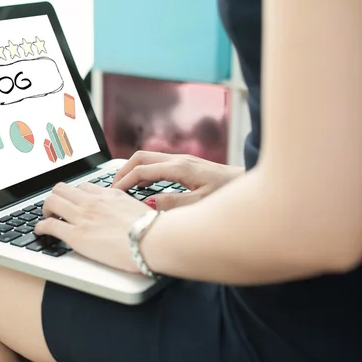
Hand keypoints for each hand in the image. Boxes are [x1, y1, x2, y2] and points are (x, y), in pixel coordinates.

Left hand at [35, 182, 151, 272]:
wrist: (153, 239)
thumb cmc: (152, 230)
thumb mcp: (138, 210)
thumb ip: (125, 208)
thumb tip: (127, 214)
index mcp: (108, 195)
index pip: (83, 186)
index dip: (75, 195)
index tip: (73, 202)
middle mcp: (92, 202)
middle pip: (62, 189)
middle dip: (56, 198)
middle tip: (55, 209)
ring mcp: (83, 217)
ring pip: (51, 201)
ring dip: (46, 209)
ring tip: (47, 218)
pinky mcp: (76, 235)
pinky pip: (49, 225)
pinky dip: (41, 228)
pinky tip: (41, 232)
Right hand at [112, 151, 243, 210]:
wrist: (251, 182)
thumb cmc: (230, 194)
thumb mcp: (201, 203)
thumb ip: (173, 203)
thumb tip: (147, 202)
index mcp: (180, 168)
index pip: (141, 171)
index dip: (124, 182)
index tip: (112, 194)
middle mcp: (179, 160)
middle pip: (140, 157)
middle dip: (122, 171)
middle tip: (111, 188)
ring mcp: (183, 160)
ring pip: (148, 158)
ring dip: (132, 170)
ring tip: (121, 187)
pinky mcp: (187, 164)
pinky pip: (157, 163)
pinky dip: (143, 172)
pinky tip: (142, 186)